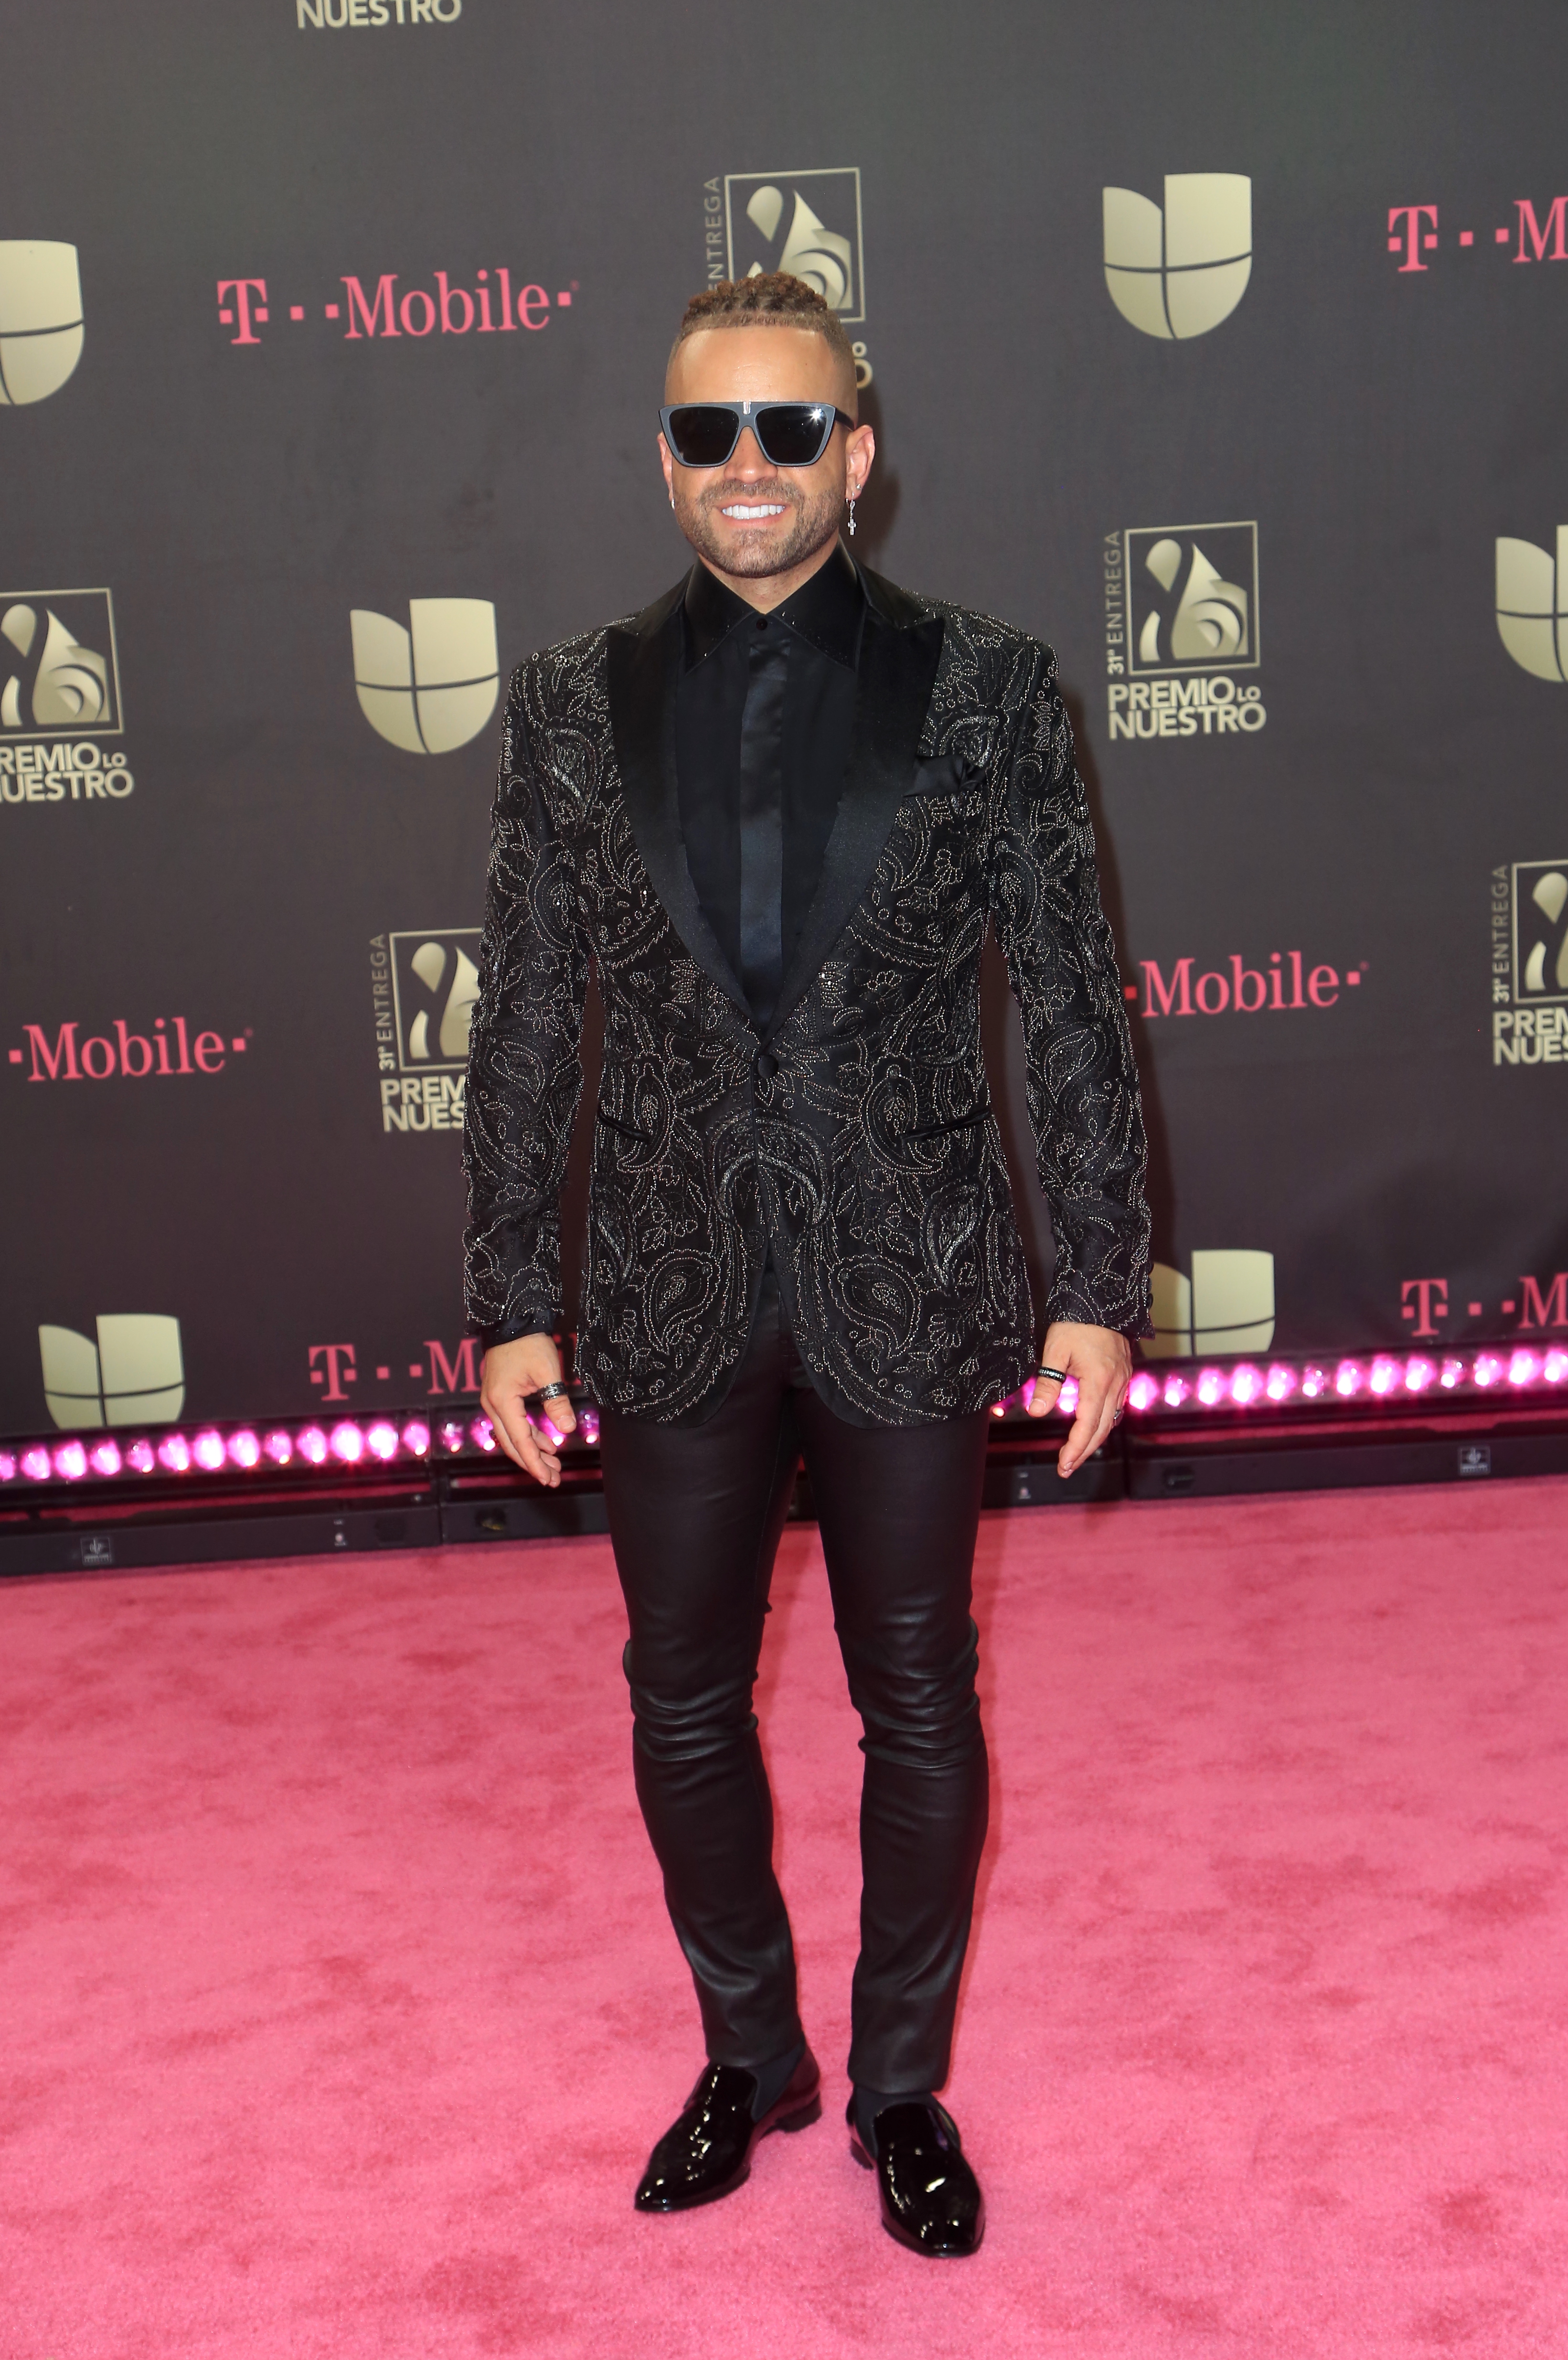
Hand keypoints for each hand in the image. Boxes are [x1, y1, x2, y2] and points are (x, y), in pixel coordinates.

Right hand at [479, 1333, 577, 1488]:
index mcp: (502, 1402)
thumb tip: (567, 1430)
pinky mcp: (499, 1396)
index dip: (535, 1462)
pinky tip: (545, 1443)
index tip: (548, 1478)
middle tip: (553, 1479)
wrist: (510, 1321)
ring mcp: (493, 1401)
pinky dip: (529, 1435)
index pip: (520, 1441)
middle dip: (533, 1463)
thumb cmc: (528, 1343)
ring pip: (512, 1435)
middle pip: (512, 1444)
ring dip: (532, 1451)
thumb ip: (557, 1402)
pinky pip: (512, 1423)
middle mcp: (492, 1405)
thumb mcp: (548, 1372)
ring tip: (554, 1465)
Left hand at [1025, 1320, 1132, 1476]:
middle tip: (1065, 1468)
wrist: (1101, 1299)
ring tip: (1075, 1455)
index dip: (1075, 1449)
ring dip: (1094, 1440)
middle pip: (1102, 1429)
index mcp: (1099, 1381)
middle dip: (1083, 1452)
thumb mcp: (1055, 1351)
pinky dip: (1103, 1423)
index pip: (1088, 1426)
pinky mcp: (1122, 1375)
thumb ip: (1047, 1383)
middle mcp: (1115, 1385)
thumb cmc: (1077, 1323)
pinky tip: (1092, 1429)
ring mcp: (1122, 1381)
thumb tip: (1037, 1412)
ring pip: (1111, 1420)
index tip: (1063, 1464)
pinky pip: (1115, 1407)